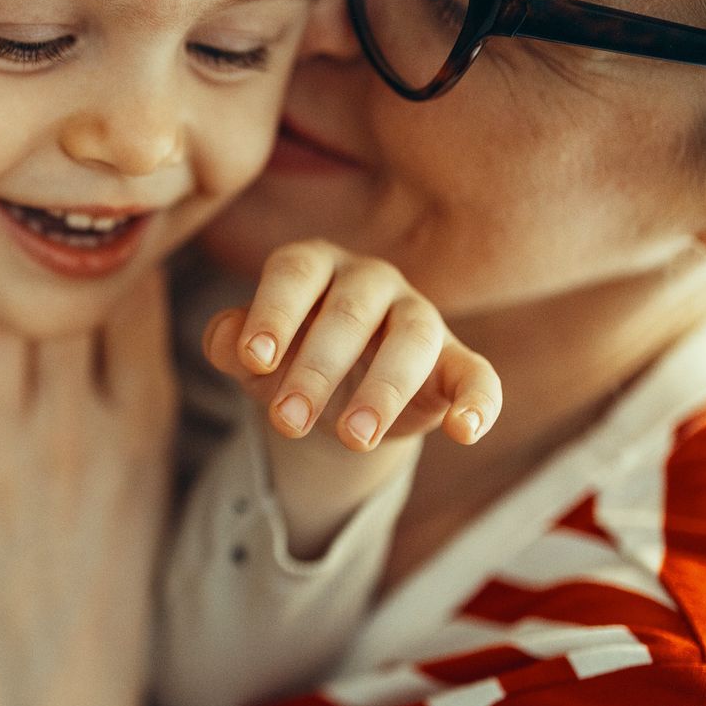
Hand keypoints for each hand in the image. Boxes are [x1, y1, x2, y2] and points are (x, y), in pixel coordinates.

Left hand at [0, 272, 175, 705]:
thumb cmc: (96, 599)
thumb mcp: (142, 490)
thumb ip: (124, 397)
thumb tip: (105, 304)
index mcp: (142, 425)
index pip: (128, 288)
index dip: (96, 266)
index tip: (73, 275)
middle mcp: (76, 429)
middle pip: (48, 289)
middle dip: (24, 283)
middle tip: (2, 309)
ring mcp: (1, 459)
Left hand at [205, 239, 501, 451]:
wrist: (340, 393)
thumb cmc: (290, 357)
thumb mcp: (255, 357)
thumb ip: (231, 343)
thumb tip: (227, 339)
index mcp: (316, 266)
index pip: (295, 273)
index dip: (275, 312)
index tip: (255, 358)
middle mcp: (370, 280)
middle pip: (349, 312)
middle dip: (316, 368)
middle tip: (288, 422)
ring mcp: (419, 316)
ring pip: (412, 338)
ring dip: (383, 389)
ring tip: (353, 439)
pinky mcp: (456, 361)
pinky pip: (478, 375)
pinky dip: (479, 402)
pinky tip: (464, 432)